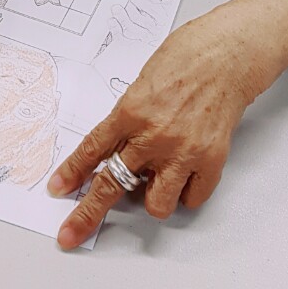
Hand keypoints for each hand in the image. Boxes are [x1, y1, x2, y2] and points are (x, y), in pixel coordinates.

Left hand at [48, 0, 287, 248]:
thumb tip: (118, 146)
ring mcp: (183, 152)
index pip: (93, 150)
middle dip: (88, 214)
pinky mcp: (210, 161)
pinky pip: (191, 198)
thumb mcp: (143, 82)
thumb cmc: (188, 57)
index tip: (58, 189)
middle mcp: (154, 136)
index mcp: (131, 111)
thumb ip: (129, 117)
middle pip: (113, 185)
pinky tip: (184, 173)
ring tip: (154, 179)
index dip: (72, 172)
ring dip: (150, 197)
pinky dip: (185, 192)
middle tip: (72, 233)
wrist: (229, 54)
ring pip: (155, 204)